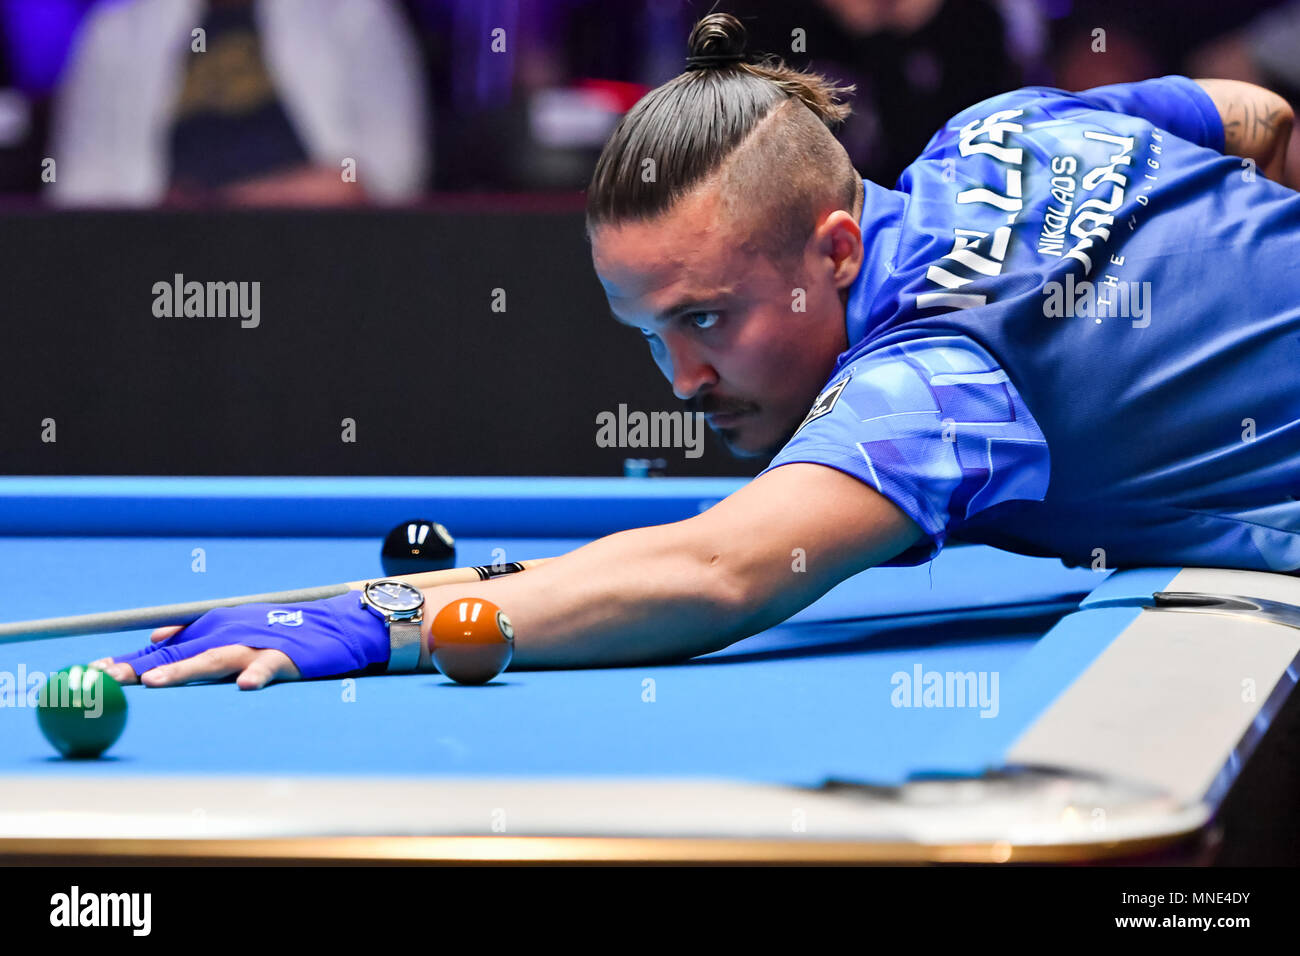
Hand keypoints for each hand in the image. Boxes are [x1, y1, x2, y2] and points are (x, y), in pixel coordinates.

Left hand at [90, 591, 390, 689]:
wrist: (337, 622)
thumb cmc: (283, 630)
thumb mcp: (234, 628)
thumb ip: (193, 635)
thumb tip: (152, 636)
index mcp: (212, 630)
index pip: (162, 648)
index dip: (127, 662)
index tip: (92, 676)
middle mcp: (227, 634)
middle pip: (178, 653)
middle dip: (142, 667)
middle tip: (110, 681)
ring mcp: (255, 644)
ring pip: (214, 659)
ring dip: (184, 670)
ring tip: (156, 683)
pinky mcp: (286, 655)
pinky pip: (267, 667)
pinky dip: (255, 675)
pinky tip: (242, 687)